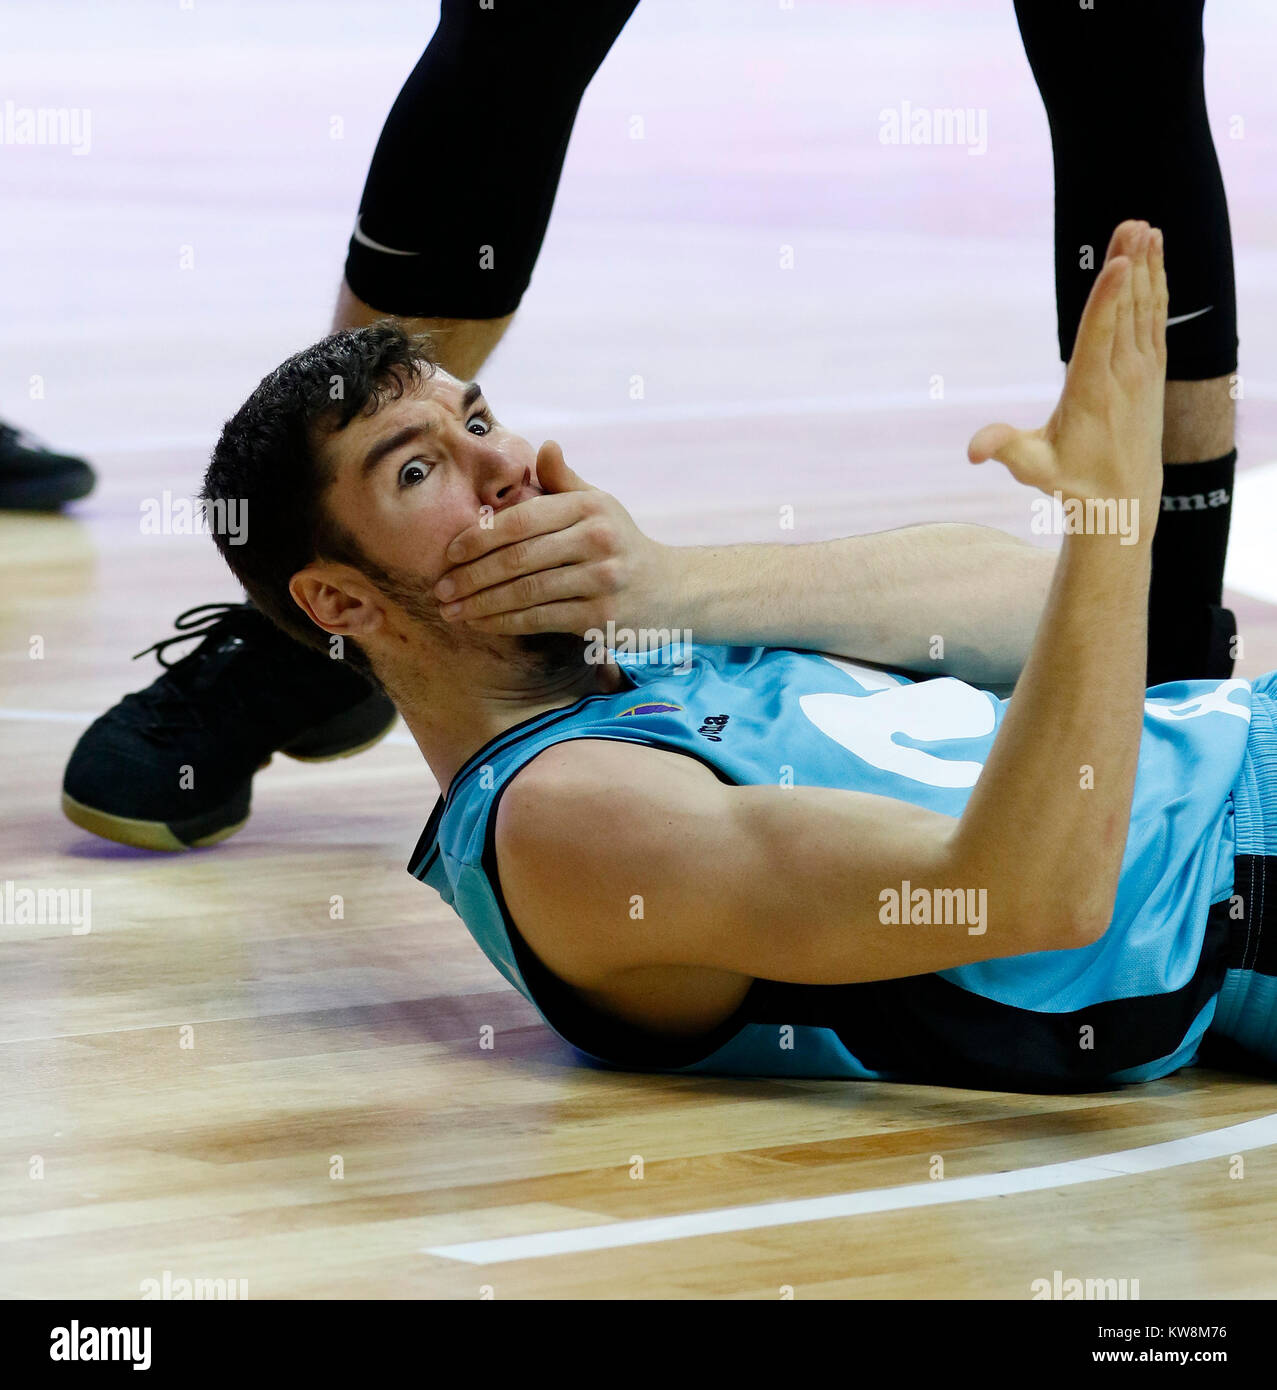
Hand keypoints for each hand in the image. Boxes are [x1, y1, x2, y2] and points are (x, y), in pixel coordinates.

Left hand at [434, 440, 670, 636]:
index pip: (520, 520)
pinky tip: (482, 623)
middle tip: (440, 589)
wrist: (671, 590)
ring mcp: (601, 579)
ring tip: (452, 610)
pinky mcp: (601, 615)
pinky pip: (541, 619)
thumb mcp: (599, 504)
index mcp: (588, 507)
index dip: (479, 537)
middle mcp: (598, 540)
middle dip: (472, 576)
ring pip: (526, 592)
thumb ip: (564, 480)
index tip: (449, 553)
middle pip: (518, 558)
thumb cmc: (620, 543)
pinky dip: (506, 622)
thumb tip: (544, 445)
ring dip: (482, 604)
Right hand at [968, 219, 1166, 525]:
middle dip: (1130, 265)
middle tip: (1132, 225)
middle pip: (1126, 309)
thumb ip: (1005, 450)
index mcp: (1091, 391)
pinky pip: (1156, 320)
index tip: (1120, 261)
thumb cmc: (1072, 481)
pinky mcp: (1152, 371)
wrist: (1123, 499)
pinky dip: (1156, 287)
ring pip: (1145, 309)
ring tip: (1144, 229)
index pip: (1100, 336)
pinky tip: (1154, 262)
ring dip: (1146, 267)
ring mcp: (1142, 371)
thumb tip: (972, 450)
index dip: (1109, 297)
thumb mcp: (1033, 468)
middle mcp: (1123, 375)